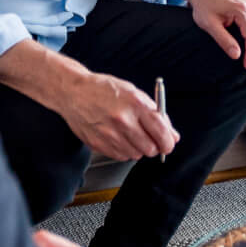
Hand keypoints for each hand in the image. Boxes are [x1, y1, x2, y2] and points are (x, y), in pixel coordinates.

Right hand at [56, 71, 178, 161]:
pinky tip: (117, 137)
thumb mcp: (134, 93)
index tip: (168, 144)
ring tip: (128, 134)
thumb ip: (155, 115)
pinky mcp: (98, 144)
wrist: (73, 92)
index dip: (168, 143)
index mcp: (135, 105)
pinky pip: (120, 156)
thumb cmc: (103, 90)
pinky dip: (123, 150)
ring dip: (137, 148)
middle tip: (148, 138)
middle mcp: (122, 121)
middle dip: (153, 146)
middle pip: (150, 149)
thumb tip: (172, 135)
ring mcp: (109, 134)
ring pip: (136, 155)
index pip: (161, 133)